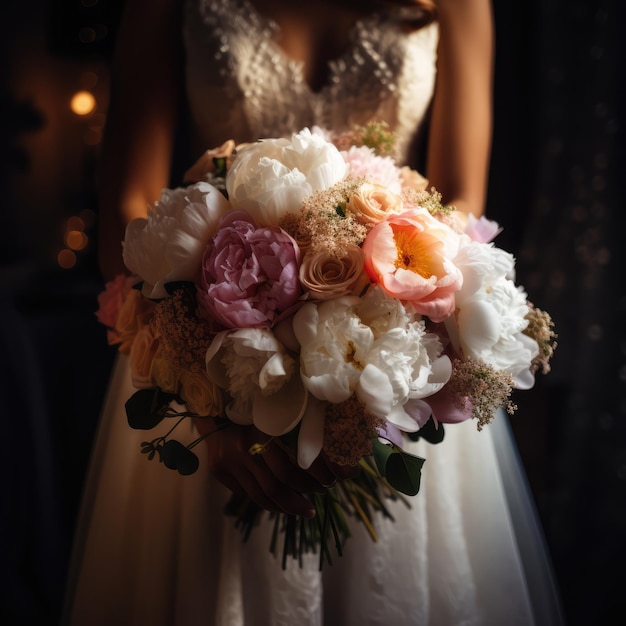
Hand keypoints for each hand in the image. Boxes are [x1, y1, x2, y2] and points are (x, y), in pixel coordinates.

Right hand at [195, 420, 358, 517]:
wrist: (214, 408)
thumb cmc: (255, 412)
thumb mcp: (275, 417)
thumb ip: (294, 433)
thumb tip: (323, 456)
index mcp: (262, 430)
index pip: (290, 467)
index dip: (311, 478)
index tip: (330, 481)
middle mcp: (244, 447)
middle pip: (277, 484)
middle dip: (301, 496)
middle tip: (319, 498)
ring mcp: (229, 461)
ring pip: (262, 495)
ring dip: (286, 506)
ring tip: (305, 510)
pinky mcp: (220, 471)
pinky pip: (247, 494)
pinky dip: (267, 502)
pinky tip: (281, 504)